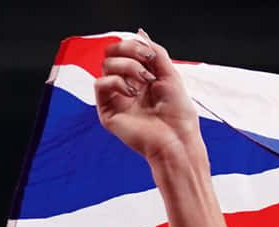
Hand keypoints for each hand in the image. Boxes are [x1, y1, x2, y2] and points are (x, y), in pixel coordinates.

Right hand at [95, 32, 202, 164]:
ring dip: (128, 67)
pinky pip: (100, 84)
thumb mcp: (170, 75)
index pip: (126, 50)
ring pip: (106, 66)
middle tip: (146, 61)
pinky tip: (132, 92)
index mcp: (141, 78)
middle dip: (128, 50)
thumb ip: (155, 52)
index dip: (134, 46)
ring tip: (144, 82)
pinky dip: (116, 82)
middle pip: (112, 53)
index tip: (150, 55)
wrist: (177, 140)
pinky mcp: (108, 111)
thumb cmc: (178, 114)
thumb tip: (140, 34)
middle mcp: (127, 86)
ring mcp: (116, 98)